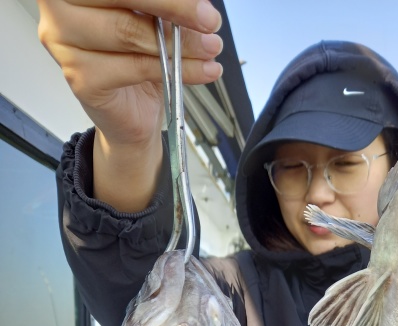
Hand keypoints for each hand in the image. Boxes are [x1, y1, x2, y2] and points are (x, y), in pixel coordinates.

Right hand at [37, 0, 222, 149]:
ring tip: (210, 49)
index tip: (201, 4)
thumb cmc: (137, 57)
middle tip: (209, 21)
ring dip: (178, 42)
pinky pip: (134, 67)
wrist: (131, 114)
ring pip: (128, 32)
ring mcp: (63, 41)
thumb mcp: (152, 17)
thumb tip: (197, 2)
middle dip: (173, 7)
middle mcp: (59, 6)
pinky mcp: (79, 77)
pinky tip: (202, 71)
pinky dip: (173, 69)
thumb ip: (163, 3)